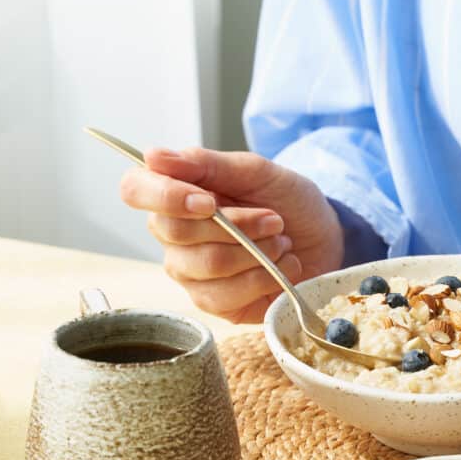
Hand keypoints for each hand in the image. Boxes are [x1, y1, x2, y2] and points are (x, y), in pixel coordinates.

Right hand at [119, 147, 343, 322]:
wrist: (325, 240)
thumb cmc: (288, 202)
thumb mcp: (256, 172)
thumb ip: (206, 164)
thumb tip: (152, 156)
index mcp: (174, 194)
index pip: (136, 190)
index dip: (166, 196)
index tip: (209, 201)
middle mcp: (173, 236)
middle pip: (175, 232)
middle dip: (236, 225)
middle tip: (274, 219)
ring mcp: (190, 273)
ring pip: (206, 265)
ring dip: (256, 252)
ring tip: (281, 242)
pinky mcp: (215, 303)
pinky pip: (225, 296)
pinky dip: (263, 278)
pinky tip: (280, 267)